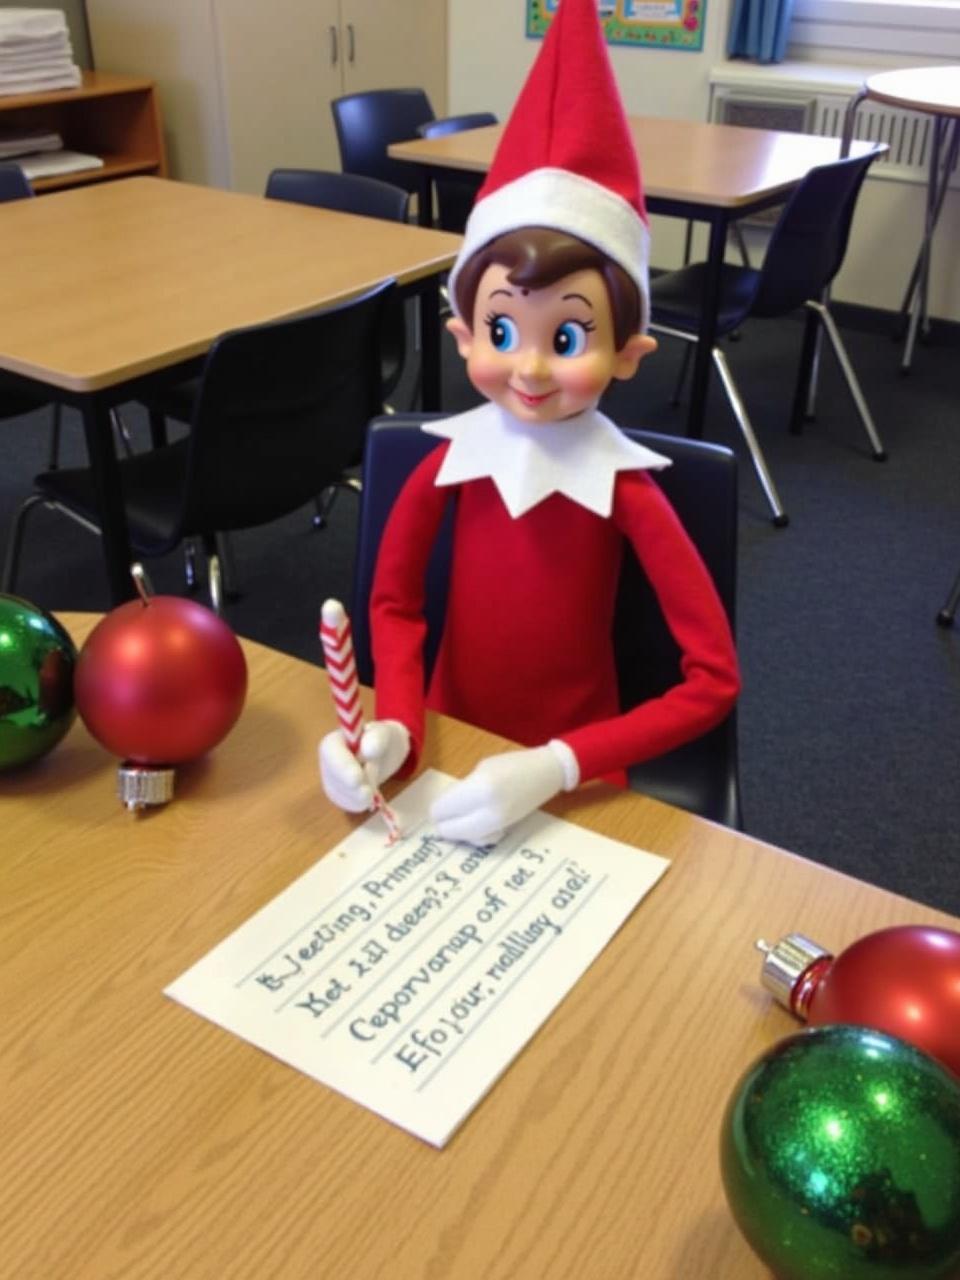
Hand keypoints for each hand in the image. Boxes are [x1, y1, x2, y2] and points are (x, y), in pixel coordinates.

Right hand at [319, 720, 409, 812]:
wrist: (385, 753)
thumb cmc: (381, 739)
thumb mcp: (384, 733)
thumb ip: (377, 737)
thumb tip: (368, 750)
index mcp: (332, 742)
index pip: (331, 755)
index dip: (343, 767)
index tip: (358, 778)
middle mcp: (327, 763)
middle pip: (334, 779)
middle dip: (352, 788)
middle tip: (369, 793)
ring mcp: (331, 781)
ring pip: (342, 795)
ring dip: (360, 796)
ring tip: (373, 787)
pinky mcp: (339, 796)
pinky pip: (349, 805)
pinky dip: (362, 803)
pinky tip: (369, 796)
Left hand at [430, 743, 569, 843]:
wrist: (545, 774)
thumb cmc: (511, 764)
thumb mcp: (480, 770)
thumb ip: (462, 789)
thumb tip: (443, 809)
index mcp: (479, 788)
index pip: (442, 809)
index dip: (437, 808)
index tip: (440, 803)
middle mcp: (488, 811)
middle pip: (449, 830)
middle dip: (444, 822)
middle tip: (446, 813)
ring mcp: (498, 824)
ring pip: (464, 838)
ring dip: (458, 830)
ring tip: (462, 816)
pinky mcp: (505, 831)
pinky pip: (481, 840)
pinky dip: (474, 835)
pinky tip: (478, 823)